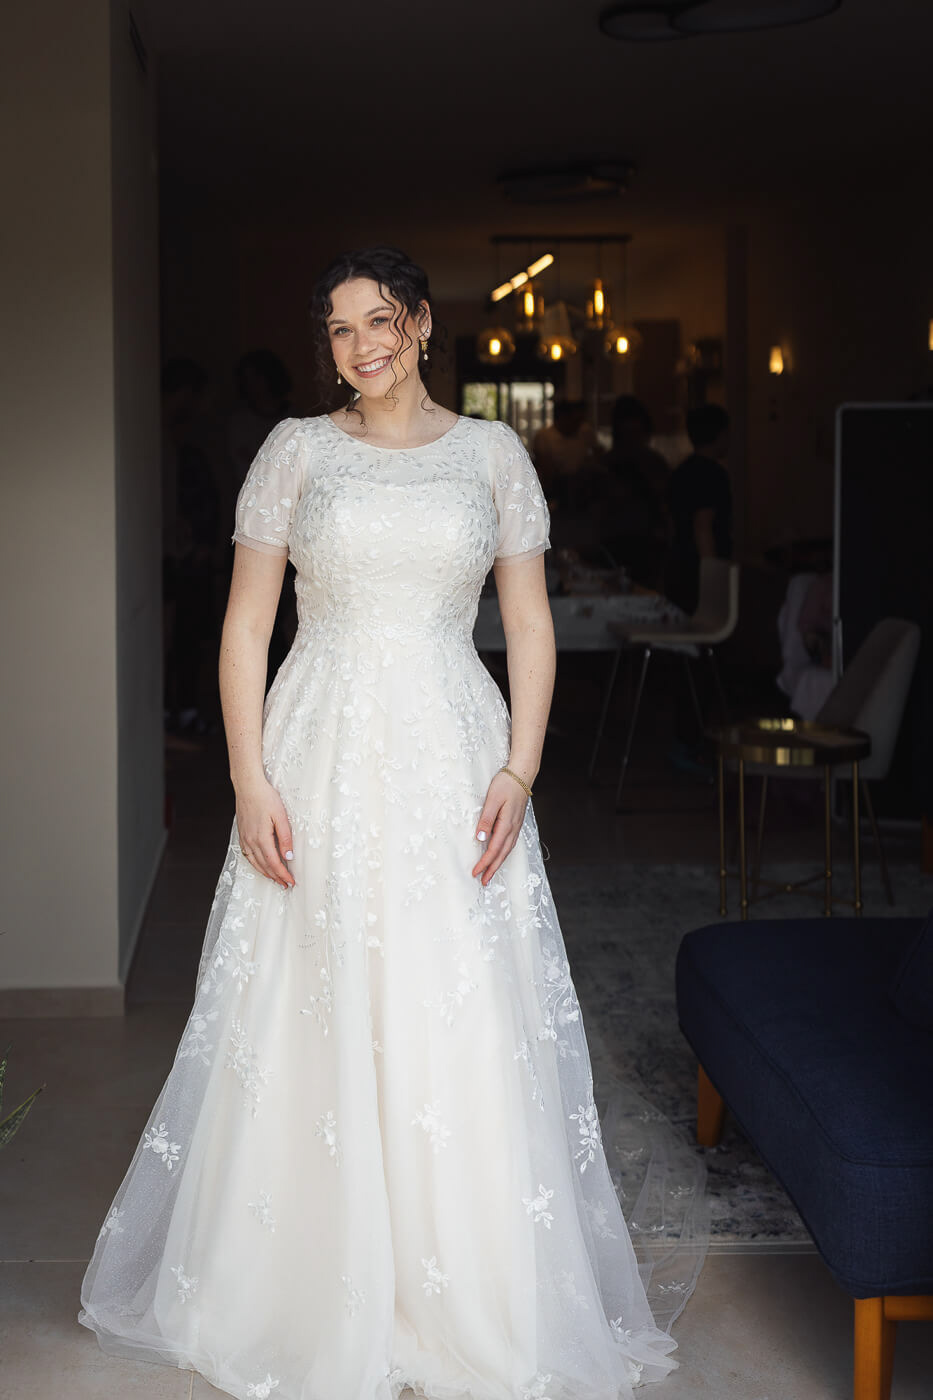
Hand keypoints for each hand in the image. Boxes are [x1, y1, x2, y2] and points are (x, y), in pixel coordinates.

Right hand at [235, 777, 294, 888]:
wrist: (248, 787)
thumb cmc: (266, 798)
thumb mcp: (281, 816)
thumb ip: (285, 837)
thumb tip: (289, 856)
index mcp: (261, 838)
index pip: (274, 863)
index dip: (283, 874)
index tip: (291, 881)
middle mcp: (251, 841)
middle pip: (264, 866)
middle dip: (276, 877)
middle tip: (285, 884)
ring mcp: (245, 838)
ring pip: (255, 863)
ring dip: (266, 873)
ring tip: (275, 879)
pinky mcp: (242, 835)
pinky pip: (248, 855)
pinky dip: (256, 864)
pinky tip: (261, 865)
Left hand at [471, 770, 528, 886]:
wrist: (522, 774)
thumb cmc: (506, 784)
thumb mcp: (492, 800)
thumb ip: (486, 819)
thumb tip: (480, 838)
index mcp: (507, 824)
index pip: (494, 849)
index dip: (484, 863)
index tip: (475, 872)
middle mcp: (513, 828)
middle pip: (502, 854)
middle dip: (492, 869)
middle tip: (483, 881)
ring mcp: (516, 826)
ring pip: (507, 850)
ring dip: (498, 863)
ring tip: (490, 873)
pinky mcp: (515, 823)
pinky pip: (509, 843)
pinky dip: (503, 853)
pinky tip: (499, 855)